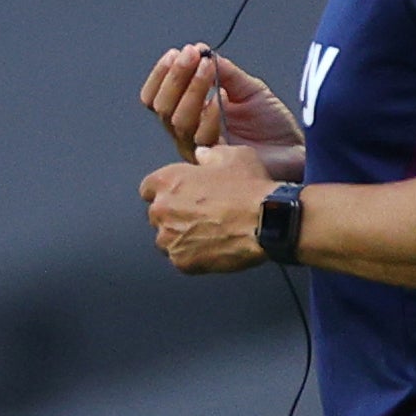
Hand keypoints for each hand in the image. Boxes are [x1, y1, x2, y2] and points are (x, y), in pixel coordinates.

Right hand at [139, 42, 301, 177]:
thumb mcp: (247, 89)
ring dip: (192, 89)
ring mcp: (199, 149)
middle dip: (176, 77)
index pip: (157, 99)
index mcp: (189, 115)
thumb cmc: (271, 122)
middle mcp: (187, 134)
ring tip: (208, 68)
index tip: (177, 52)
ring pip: (178, 120)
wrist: (295, 149)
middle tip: (192, 55)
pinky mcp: (216, 162)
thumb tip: (202, 50)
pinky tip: (221, 99)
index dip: (162, 76)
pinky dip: (209, 115)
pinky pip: (202, 138)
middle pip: (163, 108)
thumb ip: (224, 73)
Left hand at [141, 143, 272, 274]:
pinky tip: (214, 248)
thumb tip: (201, 154)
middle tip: (201, 215)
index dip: (165, 190)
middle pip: (157, 215)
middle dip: (174, 214)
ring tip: (209, 233)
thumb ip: (211, 154)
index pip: (149, 188)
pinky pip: (181, 259)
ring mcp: (168, 238)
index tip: (179, 194)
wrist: (267, 220)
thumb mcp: (234, 156)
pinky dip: (193, 256)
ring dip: (181, 237)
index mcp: (167, 181)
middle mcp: (160, 210)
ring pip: (166, 239)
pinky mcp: (181, 261)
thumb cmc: (249, 186)